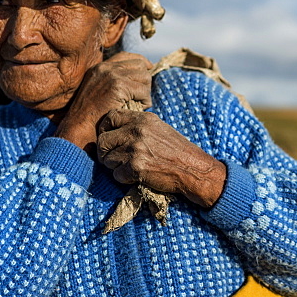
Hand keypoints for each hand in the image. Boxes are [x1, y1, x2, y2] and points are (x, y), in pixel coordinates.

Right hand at [54, 53, 151, 148]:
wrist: (79, 127)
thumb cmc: (90, 116)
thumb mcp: (98, 91)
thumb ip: (112, 81)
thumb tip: (138, 76)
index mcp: (100, 67)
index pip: (127, 56)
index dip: (141, 63)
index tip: (149, 70)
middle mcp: (106, 67)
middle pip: (140, 64)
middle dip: (145, 80)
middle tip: (141, 97)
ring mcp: (112, 75)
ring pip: (145, 77)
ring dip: (146, 92)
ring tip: (139, 104)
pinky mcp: (119, 86)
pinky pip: (144, 91)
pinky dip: (145, 101)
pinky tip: (138, 109)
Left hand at [96, 110, 226, 207]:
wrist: (193, 169)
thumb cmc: (177, 151)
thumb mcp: (159, 129)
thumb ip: (138, 126)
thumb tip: (115, 131)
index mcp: (142, 119)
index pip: (110, 117)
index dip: (105, 129)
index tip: (108, 138)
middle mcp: (137, 131)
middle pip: (103, 140)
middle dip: (105, 152)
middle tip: (113, 159)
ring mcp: (135, 149)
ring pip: (107, 159)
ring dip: (115, 167)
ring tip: (130, 168)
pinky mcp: (136, 167)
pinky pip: (117, 175)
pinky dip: (124, 179)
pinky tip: (137, 176)